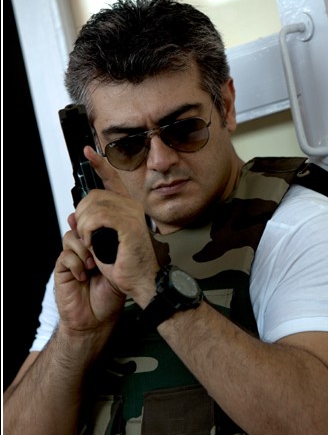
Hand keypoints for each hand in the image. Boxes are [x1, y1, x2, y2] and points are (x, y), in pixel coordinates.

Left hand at [59, 147, 158, 323]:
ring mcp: (132, 214)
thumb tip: (74, 216)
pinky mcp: (128, 224)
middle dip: (82, 216)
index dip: (100, 165)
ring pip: (93, 206)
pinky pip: (97, 217)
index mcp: (130, 208)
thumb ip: (93, 226)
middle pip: (94, 195)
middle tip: (85, 235)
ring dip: (84, 227)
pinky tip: (92, 242)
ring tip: (90, 242)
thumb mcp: (106, 242)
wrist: (145, 282)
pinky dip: (88, 230)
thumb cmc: (129, 266)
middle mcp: (133, 206)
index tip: (88, 152)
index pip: (113, 180)